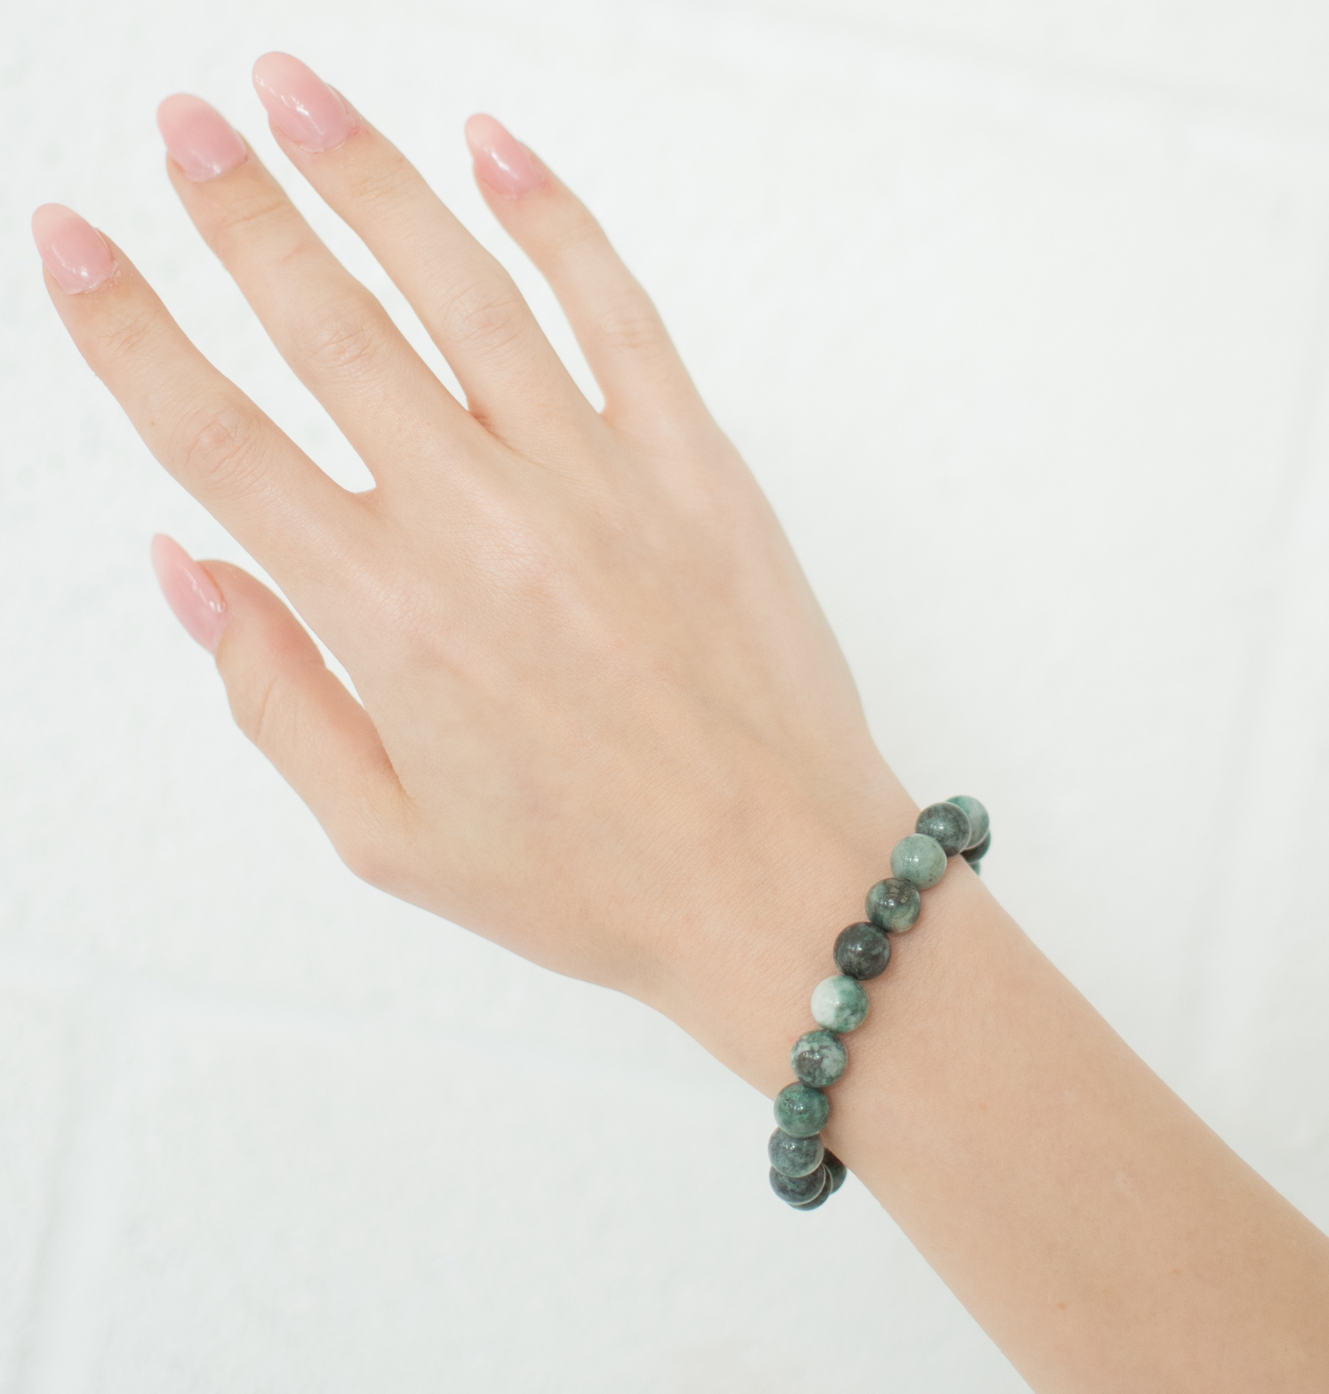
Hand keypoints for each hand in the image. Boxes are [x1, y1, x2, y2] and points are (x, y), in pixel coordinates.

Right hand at [34, 53, 912, 1007]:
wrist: (776, 885)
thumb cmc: (589, 881)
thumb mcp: (389, 835)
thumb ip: (276, 697)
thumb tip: (192, 568)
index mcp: (388, 619)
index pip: (218, 440)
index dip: (129, 329)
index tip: (73, 242)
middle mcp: (482, 526)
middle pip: (328, 330)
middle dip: (238, 212)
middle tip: (185, 126)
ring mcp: (599, 482)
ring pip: (462, 291)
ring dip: (368, 178)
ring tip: (295, 95)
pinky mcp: (697, 467)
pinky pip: (618, 312)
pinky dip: (555, 219)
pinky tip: (493, 147)